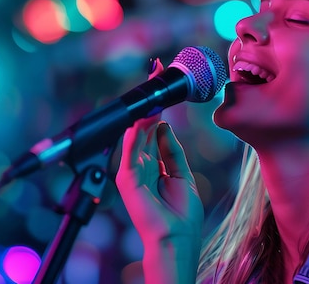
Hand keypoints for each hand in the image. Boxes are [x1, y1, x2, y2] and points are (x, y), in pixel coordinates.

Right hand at [116, 60, 203, 245]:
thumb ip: (171, 150)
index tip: (161, 82)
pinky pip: (128, 153)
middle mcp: (138, 164)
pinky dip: (132, 135)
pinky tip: (139, 119)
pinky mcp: (126, 180)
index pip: (151, 128)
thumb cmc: (181, 213)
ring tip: (153, 89)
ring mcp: (131, 171)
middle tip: (157, 71)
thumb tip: (163, 125)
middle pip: (143, 125)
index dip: (157, 106)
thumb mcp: (181, 174)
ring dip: (144, 111)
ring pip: (137, 134)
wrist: (177, 237)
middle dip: (150, 99)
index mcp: (151, 164)